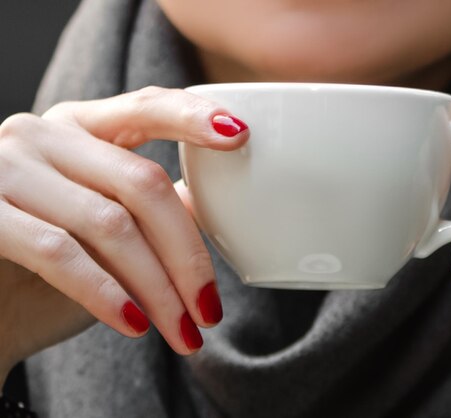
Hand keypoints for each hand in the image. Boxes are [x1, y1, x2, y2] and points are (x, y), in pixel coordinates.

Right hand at [0, 86, 248, 378]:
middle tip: (210, 309)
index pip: (146, 108)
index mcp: (81, 126)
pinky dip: (104, 292)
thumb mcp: (110, 227)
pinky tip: (133, 324)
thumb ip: (155, 205)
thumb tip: (219, 201)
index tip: (241, 135)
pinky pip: (60, 252)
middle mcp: (42, 134)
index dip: (193, 117)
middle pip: (142, 183)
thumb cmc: (51, 269)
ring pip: (110, 223)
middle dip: (187, 256)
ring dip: (156, 288)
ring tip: (183, 331)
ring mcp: (5, 167)